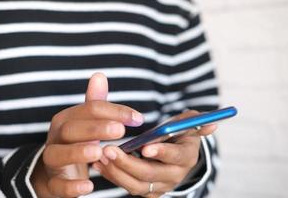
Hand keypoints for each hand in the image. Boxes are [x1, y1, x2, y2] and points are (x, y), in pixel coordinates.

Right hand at [31, 73, 143, 197]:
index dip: (115, 111)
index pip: (90, 109)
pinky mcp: (53, 182)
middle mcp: (57, 137)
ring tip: (99, 152)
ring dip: (79, 152)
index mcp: (68, 119)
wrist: (56, 171)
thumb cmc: (77, 142)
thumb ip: (95, 103)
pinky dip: (71, 186)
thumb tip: (100, 75)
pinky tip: (88, 186)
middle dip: (96, 128)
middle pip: (72, 129)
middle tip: (120, 130)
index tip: (138, 119)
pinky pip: (57, 184)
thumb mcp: (86, 122)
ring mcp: (53, 159)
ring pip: (58, 154)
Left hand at [92, 111, 216, 197]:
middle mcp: (174, 175)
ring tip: (100, 157)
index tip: (144, 147)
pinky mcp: (148, 191)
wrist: (174, 153)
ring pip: (136, 185)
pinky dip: (113, 176)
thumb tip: (213, 124)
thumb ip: (196, 121)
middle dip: (128, 163)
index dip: (162, 152)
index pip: (175, 157)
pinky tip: (99, 165)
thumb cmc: (179, 134)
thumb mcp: (187, 124)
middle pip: (151, 174)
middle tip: (108, 150)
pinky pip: (128, 187)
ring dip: (116, 172)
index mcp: (186, 156)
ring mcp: (160, 185)